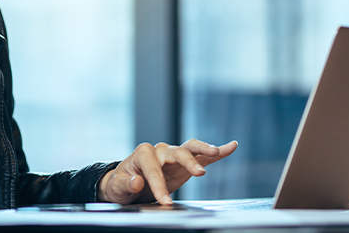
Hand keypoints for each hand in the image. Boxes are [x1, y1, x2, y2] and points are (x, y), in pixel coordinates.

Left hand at [97, 139, 237, 204]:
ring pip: (191, 148)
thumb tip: (137, 182)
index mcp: (142, 154)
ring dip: (204, 149)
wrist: (127, 184)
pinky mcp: (185, 163)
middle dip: (188, 162)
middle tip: (199, 173)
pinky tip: (231, 146)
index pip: (153, 169)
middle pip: (176, 152)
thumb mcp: (117, 187)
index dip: (159, 186)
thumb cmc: (121, 184)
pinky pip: (203, 156)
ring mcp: (173, 155)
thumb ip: (126, 184)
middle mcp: (159, 151)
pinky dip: (217, 152)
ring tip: (216, 151)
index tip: (165, 202)